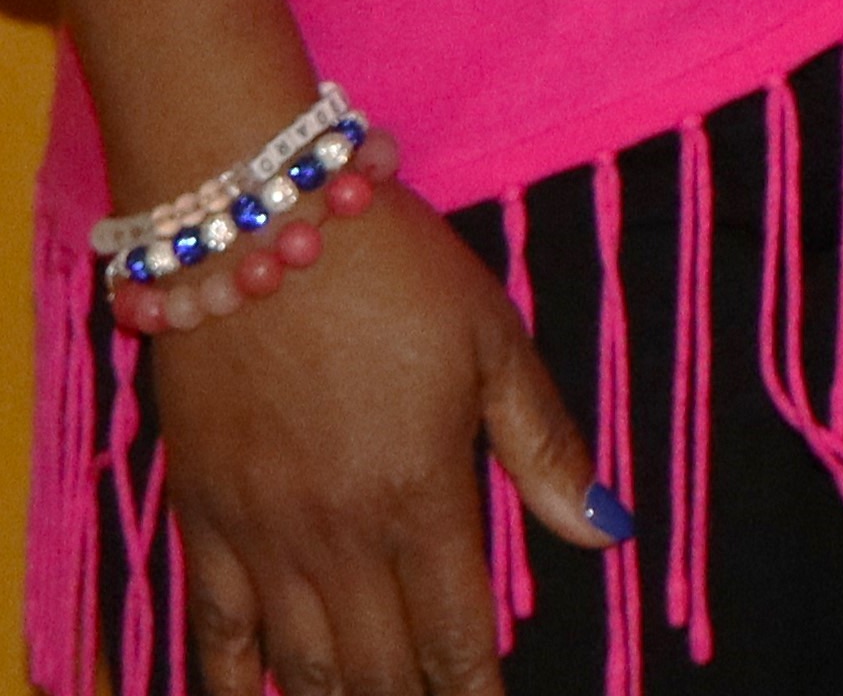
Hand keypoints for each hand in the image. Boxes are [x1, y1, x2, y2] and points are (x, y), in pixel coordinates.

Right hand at [151, 181, 617, 695]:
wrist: (257, 226)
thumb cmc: (395, 270)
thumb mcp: (494, 340)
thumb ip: (544, 447)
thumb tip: (607, 531)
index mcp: (420, 495)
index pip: (452, 632)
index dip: (473, 688)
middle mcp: (336, 535)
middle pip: (377, 667)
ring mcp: (260, 535)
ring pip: (301, 668)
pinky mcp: (202, 518)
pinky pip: (211, 633)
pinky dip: (231, 685)